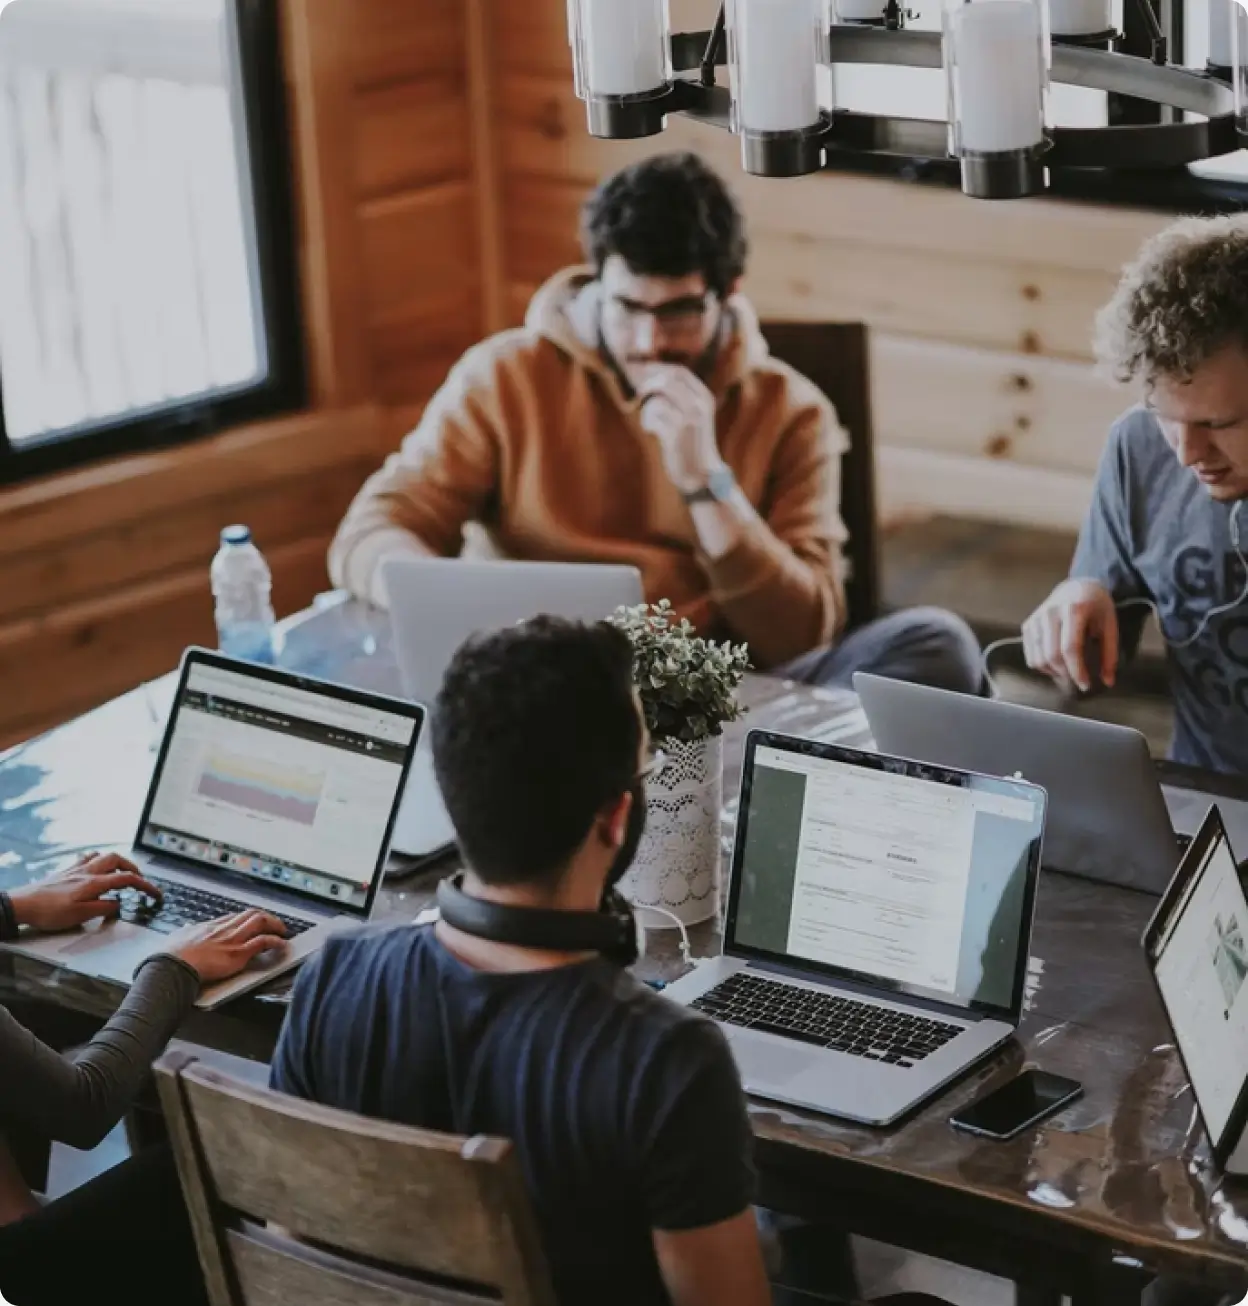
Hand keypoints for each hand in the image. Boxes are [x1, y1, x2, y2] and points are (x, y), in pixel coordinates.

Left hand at [7, 852, 161, 932]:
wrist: (22, 904)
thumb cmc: (48, 912)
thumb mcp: (80, 916)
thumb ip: (103, 908)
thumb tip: (118, 904)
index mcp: (94, 883)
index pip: (127, 879)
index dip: (145, 885)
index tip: (156, 893)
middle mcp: (87, 872)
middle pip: (117, 860)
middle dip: (133, 867)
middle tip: (139, 879)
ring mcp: (75, 869)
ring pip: (102, 856)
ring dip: (116, 861)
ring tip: (121, 871)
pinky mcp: (65, 871)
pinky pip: (86, 858)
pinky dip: (97, 860)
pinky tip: (95, 867)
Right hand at [164, 910, 289, 984]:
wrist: (173, 966)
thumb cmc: (171, 955)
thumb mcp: (177, 937)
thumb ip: (185, 931)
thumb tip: (186, 927)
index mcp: (211, 926)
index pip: (235, 917)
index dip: (248, 918)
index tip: (255, 922)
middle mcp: (224, 929)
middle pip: (251, 914)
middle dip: (266, 917)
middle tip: (274, 924)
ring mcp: (233, 940)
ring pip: (260, 922)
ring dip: (275, 925)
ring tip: (282, 930)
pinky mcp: (239, 953)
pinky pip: (263, 942)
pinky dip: (276, 941)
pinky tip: (282, 944)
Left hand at [636, 364, 723, 495]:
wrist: (700, 474)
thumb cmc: (690, 444)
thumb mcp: (692, 416)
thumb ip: (679, 398)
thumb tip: (652, 377)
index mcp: (704, 398)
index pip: (680, 372)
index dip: (658, 368)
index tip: (643, 370)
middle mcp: (699, 405)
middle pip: (667, 380)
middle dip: (648, 382)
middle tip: (638, 390)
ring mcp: (688, 419)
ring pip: (657, 400)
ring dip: (647, 410)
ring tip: (651, 422)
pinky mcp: (675, 433)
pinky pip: (652, 416)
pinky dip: (647, 422)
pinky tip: (652, 431)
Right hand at [1022, 579, 1118, 692]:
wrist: (1077, 587)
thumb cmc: (1097, 607)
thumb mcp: (1110, 626)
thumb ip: (1109, 653)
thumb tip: (1108, 681)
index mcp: (1074, 610)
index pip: (1070, 648)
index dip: (1077, 670)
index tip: (1085, 685)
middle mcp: (1050, 613)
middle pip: (1052, 655)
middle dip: (1065, 674)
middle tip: (1077, 682)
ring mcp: (1036, 618)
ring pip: (1038, 657)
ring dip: (1053, 672)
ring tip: (1067, 674)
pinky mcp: (1028, 624)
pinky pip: (1030, 654)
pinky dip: (1042, 666)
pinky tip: (1056, 665)